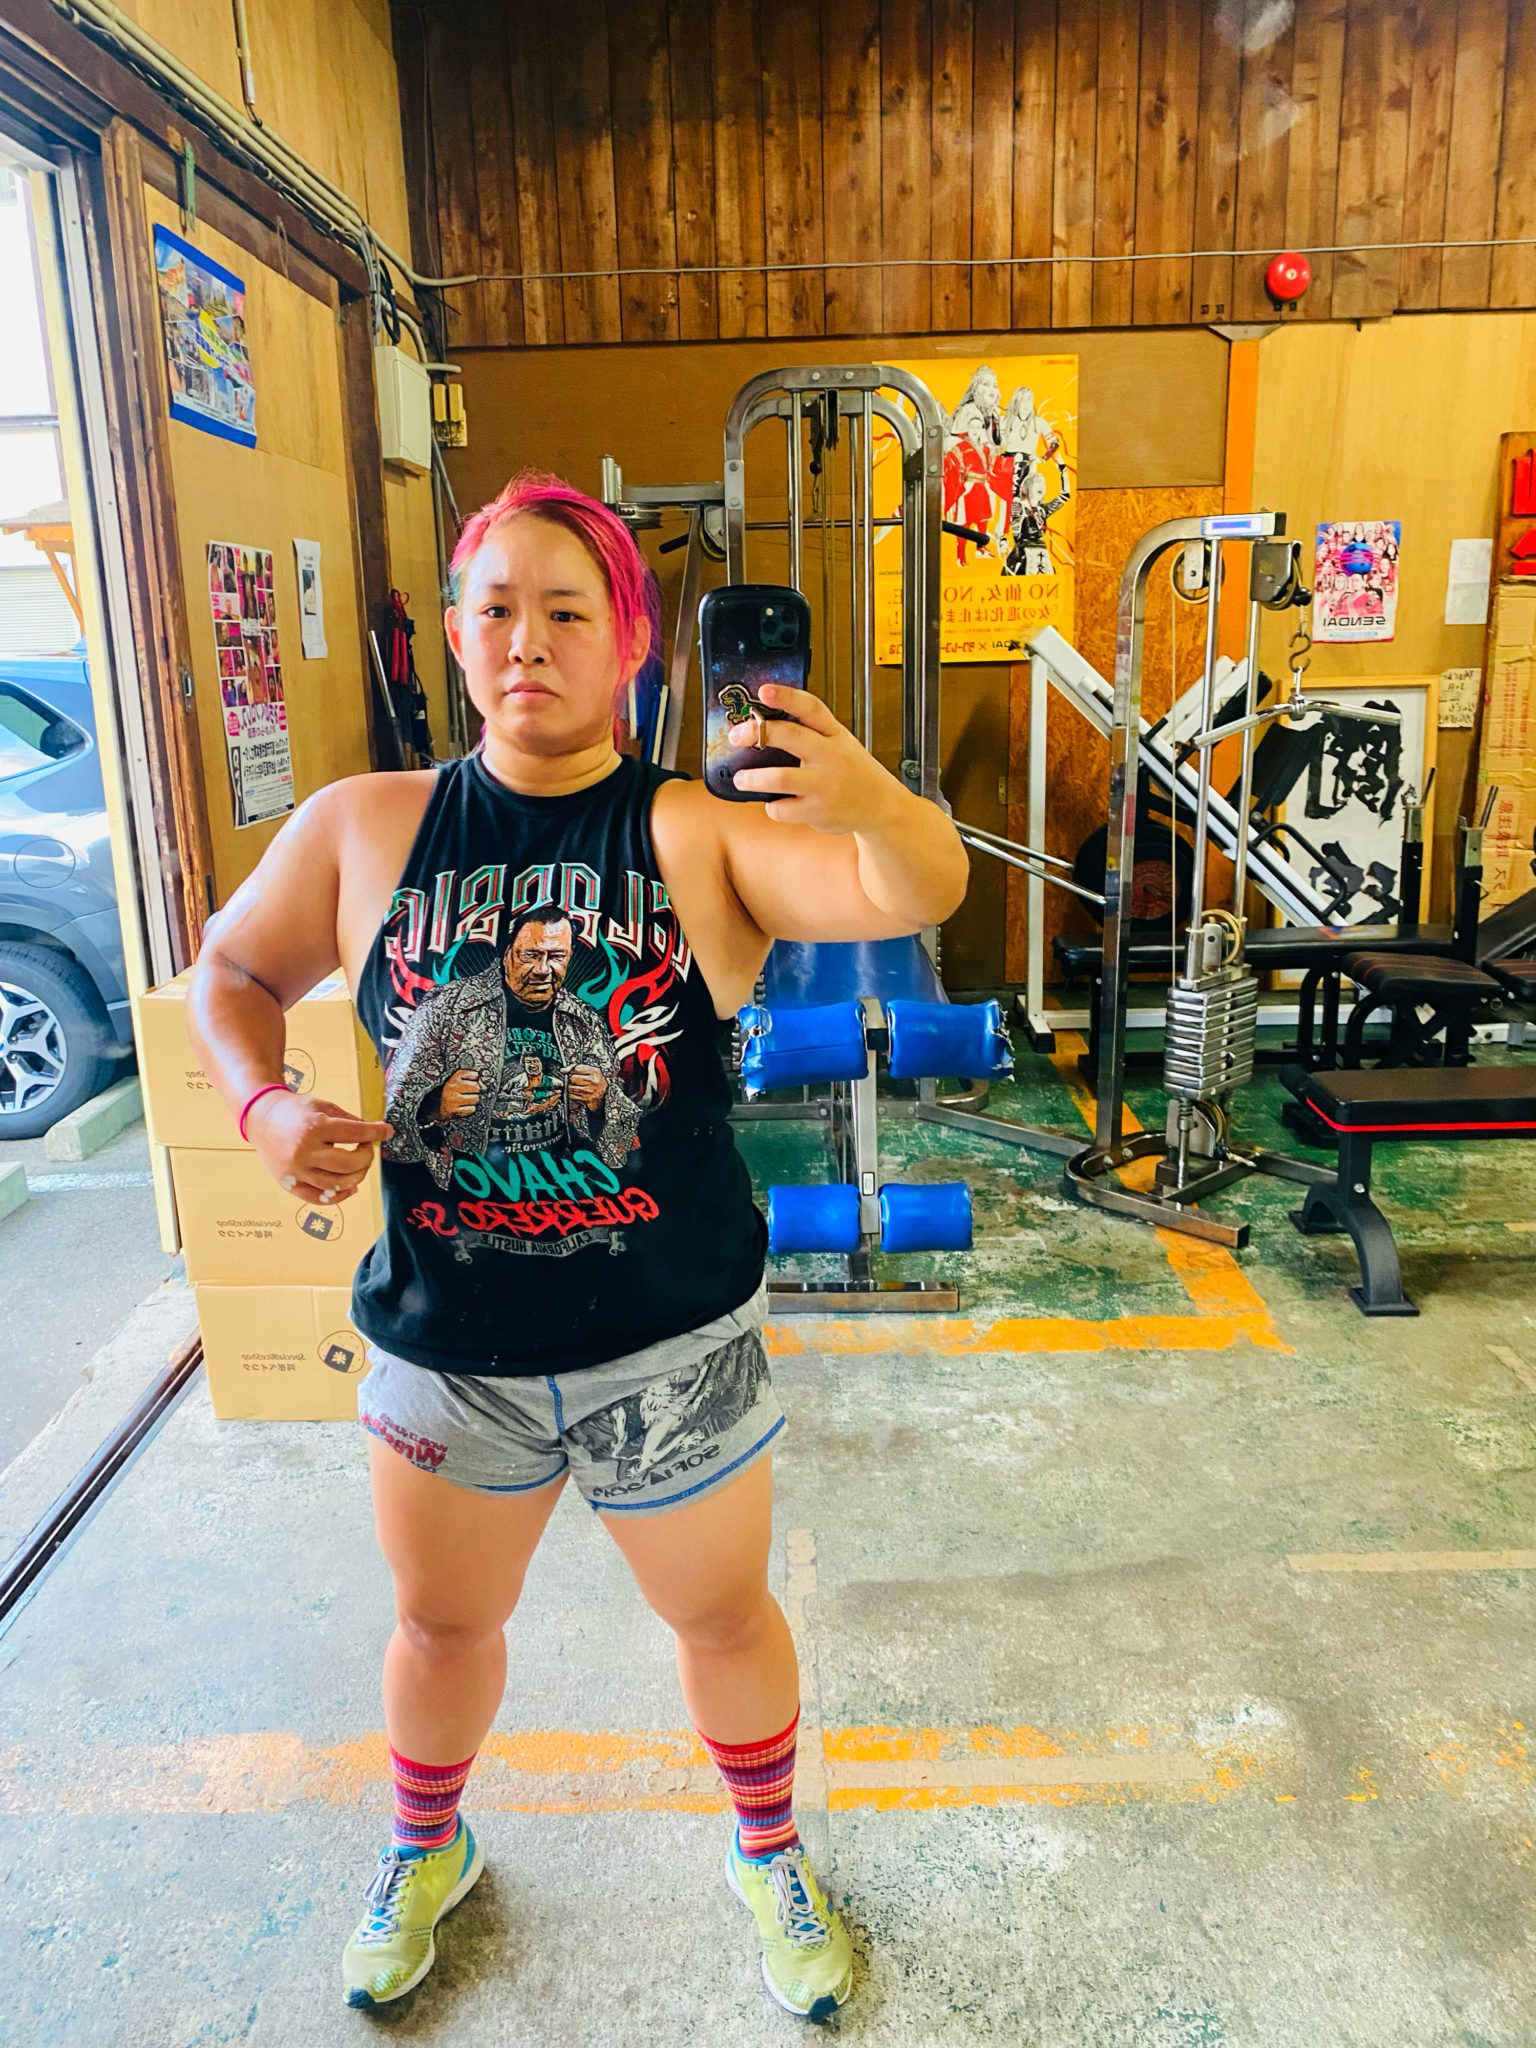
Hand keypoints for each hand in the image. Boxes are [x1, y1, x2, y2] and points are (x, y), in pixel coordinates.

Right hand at [245, 1091, 393, 1204]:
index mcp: (315, 1127)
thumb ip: (349, 1120)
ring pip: (337, 1184)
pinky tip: (350, 1186)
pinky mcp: (289, 1184)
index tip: (387, 1132)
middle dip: (367, 1158)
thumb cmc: (295, 1111)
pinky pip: (319, 1198)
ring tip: (359, 1166)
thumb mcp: (323, 1106)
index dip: (375, 1133)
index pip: (355, 1134)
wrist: (261, 1119)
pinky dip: (339, 1196)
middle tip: (367, 1149)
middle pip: (349, 1164)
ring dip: (357, 1176)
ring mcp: (296, 1170)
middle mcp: (305, 1151)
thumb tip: (375, 1133)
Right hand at [436, 1068, 481, 1118]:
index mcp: (451, 1080)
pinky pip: (471, 1109)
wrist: (428, 1107)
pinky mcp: (455, 1111)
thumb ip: (465, 1079)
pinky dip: (469, 1109)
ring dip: (472, 1100)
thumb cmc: (441, 1094)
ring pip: (475, 1099)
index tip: (474, 1078)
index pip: (469, 1074)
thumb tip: (482, 1084)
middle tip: (469, 1091)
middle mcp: (452, 1089)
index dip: (474, 1076)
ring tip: (465, 1100)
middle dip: (475, 1090)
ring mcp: (454, 1101)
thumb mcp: (449, 1082)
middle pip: (476, 1087)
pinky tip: (463, 1106)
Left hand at [566, 1063, 606, 1109]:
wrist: (605, 1094)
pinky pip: (572, 1095)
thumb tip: (565, 1069)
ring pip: (571, 1087)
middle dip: (570, 1078)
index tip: (568, 1071)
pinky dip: (570, 1094)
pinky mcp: (585, 1099)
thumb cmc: (598, 1082)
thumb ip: (580, 1068)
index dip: (571, 1069)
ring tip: (573, 1085)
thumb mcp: (593, 1071)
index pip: (577, 1069)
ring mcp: (588, 1091)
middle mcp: (592, 1081)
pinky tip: (574, 1092)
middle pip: (573, 1078)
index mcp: (594, 1072)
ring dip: (569, 1086)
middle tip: (571, 1079)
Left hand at [727, 684, 904, 833]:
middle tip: (737, 736)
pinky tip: (776, 803)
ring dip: (754, 778)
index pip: (810, 708)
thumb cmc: (853, 772)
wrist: (881, 806)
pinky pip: (782, 808)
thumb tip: (762, 729)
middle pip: (789, 736)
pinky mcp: (818, 811)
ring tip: (741, 778)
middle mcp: (830, 756)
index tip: (764, 691)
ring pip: (780, 778)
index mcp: (834, 734)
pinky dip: (773, 806)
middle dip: (757, 733)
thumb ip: (811, 734)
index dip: (786, 697)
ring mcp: (824, 784)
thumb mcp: (841, 744)